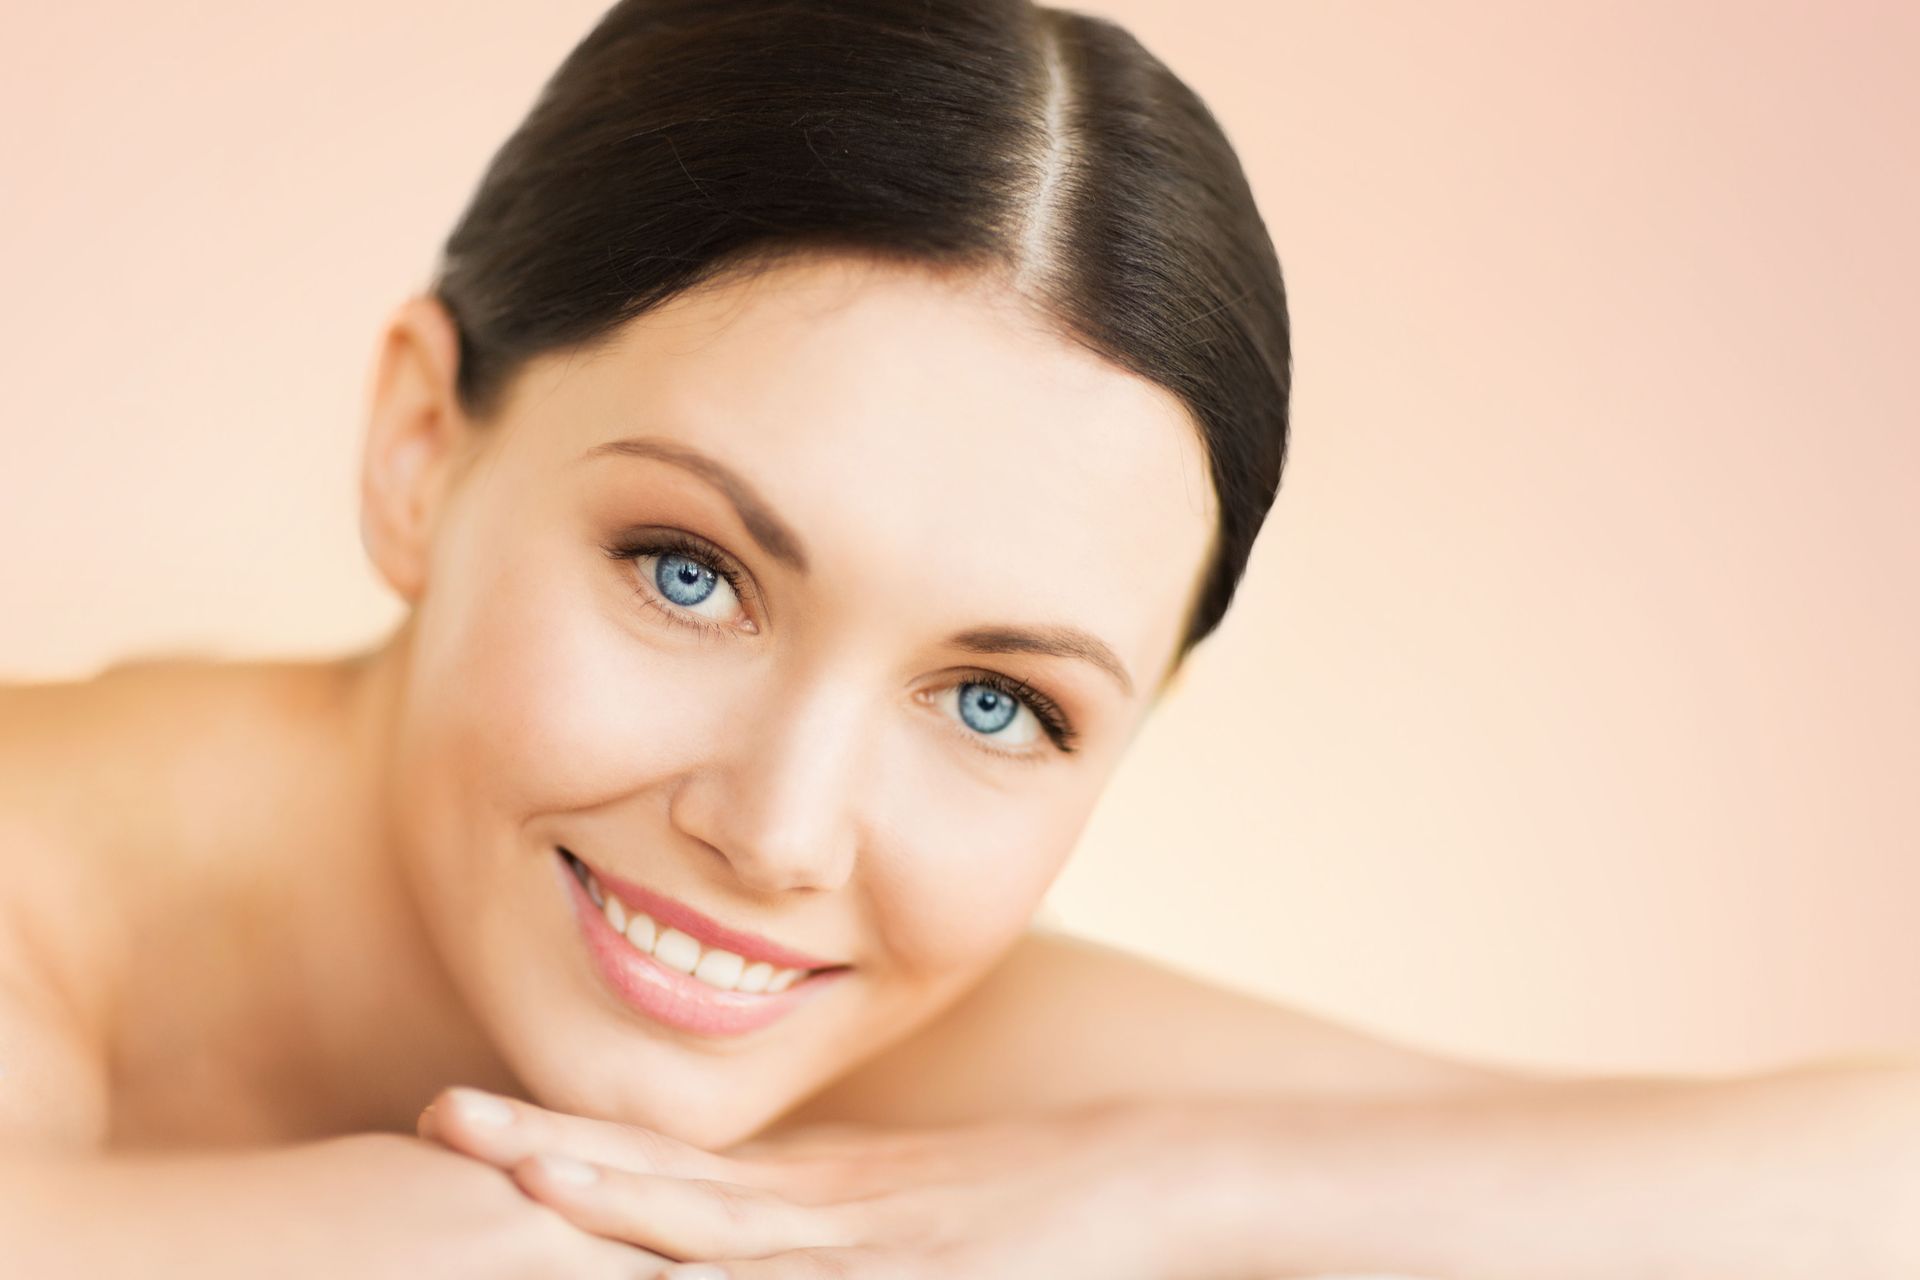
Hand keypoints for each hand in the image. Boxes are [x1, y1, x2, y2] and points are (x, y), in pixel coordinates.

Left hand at [417, 1087, 1208, 1277]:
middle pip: (667, 1177)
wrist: (1148, 1177)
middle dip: (549, 1150)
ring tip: (520, 1163)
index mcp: (810, 1191)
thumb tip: (714, 1253)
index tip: (462, 1121)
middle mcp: (823, 1207)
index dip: (564, 1146)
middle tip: (437, 1114)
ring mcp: (870, 1238)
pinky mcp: (923, 1275)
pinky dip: (741, 1278)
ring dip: (620, 1195)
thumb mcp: (903, 1214)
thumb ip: (816, 1225)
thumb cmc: (1031, 1208)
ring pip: (725, 1222)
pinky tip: (675, 1273)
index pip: (665, 1169)